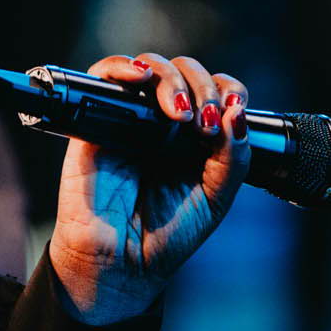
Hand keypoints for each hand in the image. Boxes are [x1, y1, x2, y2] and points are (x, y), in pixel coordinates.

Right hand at [48, 52, 250, 323]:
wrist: (123, 264)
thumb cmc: (166, 234)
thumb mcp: (216, 197)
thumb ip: (233, 157)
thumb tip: (235, 112)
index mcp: (195, 137)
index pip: (217, 90)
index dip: (228, 90)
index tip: (233, 110)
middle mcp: (164, 122)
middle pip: (186, 72)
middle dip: (203, 87)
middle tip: (203, 123)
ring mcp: (130, 119)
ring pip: (150, 67)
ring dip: (171, 80)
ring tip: (179, 113)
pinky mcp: (96, 122)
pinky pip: (103, 76)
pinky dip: (122, 66)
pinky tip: (141, 79)